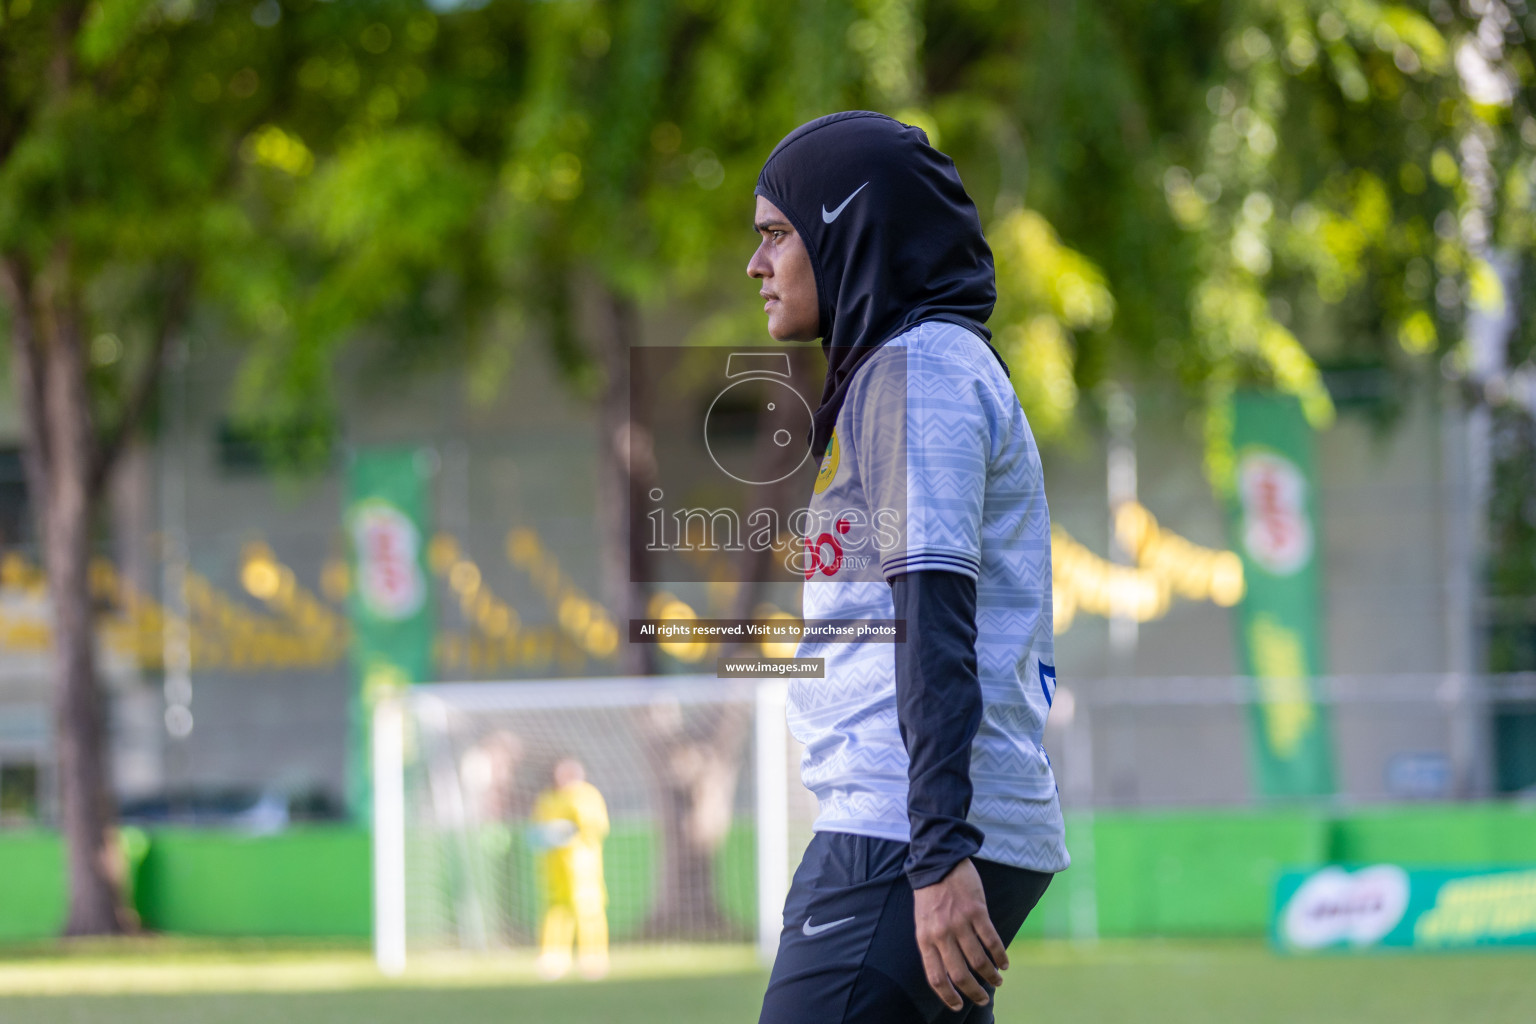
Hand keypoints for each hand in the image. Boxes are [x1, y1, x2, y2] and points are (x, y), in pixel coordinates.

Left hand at [912, 858, 1008, 1011]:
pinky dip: (1000, 955)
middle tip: (983, 998)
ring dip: (991, 975)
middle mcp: (941, 934)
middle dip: (974, 992)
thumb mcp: (922, 922)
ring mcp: (959, 922)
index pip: (935, 977)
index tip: (958, 1006)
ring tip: (998, 980)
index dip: (947, 996)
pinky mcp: (976, 911)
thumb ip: (933, 944)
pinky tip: (1004, 962)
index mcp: (925, 939)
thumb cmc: (930, 895)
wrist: (938, 862)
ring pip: (978, 960)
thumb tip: (947, 971)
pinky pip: (991, 940)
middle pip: (959, 974)